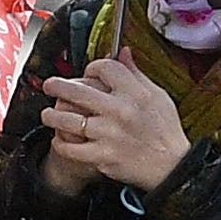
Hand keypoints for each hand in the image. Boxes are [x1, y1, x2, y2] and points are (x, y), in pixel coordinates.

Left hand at [38, 53, 191, 194]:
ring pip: (68, 120)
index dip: (91, 67)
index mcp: (135, 92)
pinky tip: (59, 139)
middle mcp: (120, 111)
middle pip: (78, 90)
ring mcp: (109, 134)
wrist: (172, 166)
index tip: (86, 73)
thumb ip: (136, 74)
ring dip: (52, 116)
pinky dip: (61, 143)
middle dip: (57, 86)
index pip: (104, 67)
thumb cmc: (165, 130)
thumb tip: (123, 53)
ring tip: (48, 114)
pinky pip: (70, 148)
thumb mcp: (158, 96)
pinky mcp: (103, 156)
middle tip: (49, 86)